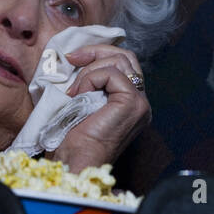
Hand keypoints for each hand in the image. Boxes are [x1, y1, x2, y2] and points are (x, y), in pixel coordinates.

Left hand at [50, 45, 149, 172]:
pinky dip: (90, 79)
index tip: (72, 58)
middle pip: (125, 57)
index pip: (124, 64)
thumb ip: (92, 82)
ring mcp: (140, 102)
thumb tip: (80, 57)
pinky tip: (79, 96)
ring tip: (74, 91)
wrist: (75, 162)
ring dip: (89, 71)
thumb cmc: (74, 140)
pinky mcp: (132, 102)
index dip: (98, 54)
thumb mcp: (83, 102)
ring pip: (119, 61)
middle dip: (96, 51)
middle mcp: (141, 102)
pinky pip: (111, 74)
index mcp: (131, 103)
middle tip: (72, 58)